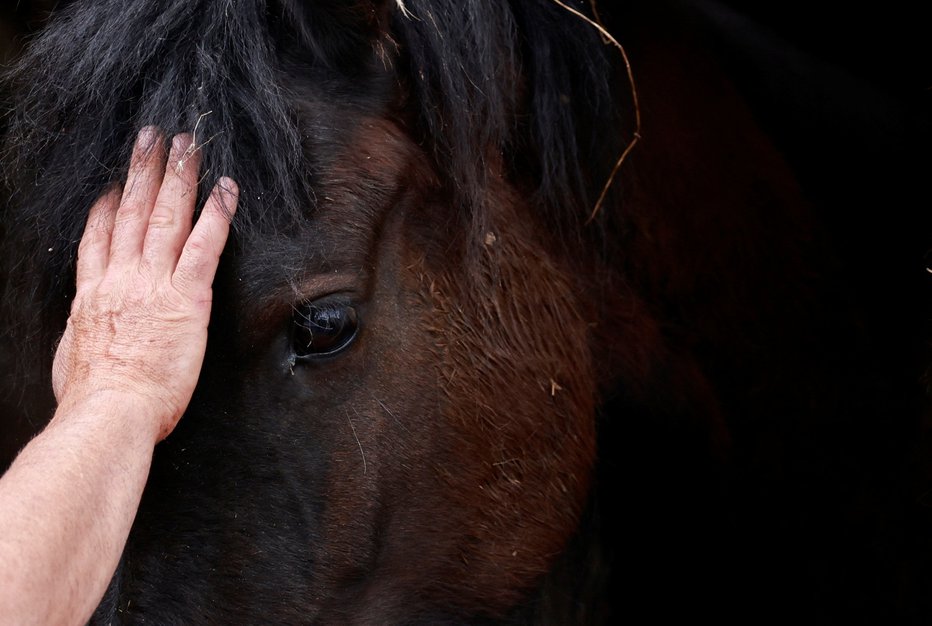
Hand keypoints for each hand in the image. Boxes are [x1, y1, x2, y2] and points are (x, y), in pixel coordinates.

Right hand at [51, 127, 237, 440]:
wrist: (110, 411)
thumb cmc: (93, 396)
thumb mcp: (73, 356)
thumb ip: (85, 332)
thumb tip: (87, 331)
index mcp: (93, 295)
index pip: (98, 238)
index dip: (107, 206)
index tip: (114, 184)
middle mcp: (121, 279)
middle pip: (132, 212)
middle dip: (143, 170)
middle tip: (153, 137)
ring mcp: (153, 283)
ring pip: (166, 217)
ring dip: (178, 176)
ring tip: (187, 143)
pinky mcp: (187, 297)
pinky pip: (204, 246)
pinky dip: (216, 215)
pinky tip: (227, 189)